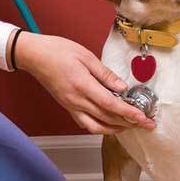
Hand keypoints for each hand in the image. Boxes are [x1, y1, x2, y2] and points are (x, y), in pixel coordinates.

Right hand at [10, 31, 154, 133]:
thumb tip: (122, 87)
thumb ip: (105, 74)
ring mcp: (70, 105)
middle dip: (129, 123)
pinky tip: (109, 122)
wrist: (34, 55)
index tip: (144, 118)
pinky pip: (85, 123)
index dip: (129, 114)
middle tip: (145, 124)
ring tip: (130, 125)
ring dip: (115, 129)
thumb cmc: (57, 50)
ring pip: (96, 126)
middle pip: (107, 119)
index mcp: (83, 86)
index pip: (111, 105)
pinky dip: (100, 127)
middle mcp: (76, 100)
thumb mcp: (85, 55)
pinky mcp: (67, 106)